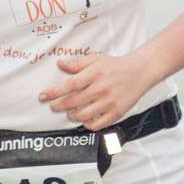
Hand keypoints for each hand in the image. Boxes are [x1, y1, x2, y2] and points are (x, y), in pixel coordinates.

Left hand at [40, 51, 156, 130]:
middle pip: (73, 102)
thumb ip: (77, 64)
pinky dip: (87, 124)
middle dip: (58, 106)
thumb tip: (60, 65)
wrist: (140, 71)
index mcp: (95, 74)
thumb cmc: (116, 66)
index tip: (43, 96)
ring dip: (71, 115)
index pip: (69, 85)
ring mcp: (109, 102)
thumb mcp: (96, 59)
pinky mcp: (117, 112)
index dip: (53, 92)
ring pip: (82, 115)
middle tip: (54, 106)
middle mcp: (101, 88)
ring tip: (69, 112)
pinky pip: (97, 124)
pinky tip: (84, 119)